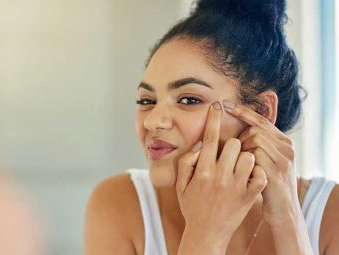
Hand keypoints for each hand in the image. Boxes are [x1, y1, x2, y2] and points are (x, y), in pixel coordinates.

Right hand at [176, 102, 266, 251]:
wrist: (207, 234)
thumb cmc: (192, 207)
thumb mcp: (180, 186)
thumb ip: (186, 163)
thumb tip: (198, 147)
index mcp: (202, 172)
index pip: (210, 139)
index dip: (214, 119)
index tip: (218, 106)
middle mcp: (220, 177)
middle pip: (234, 144)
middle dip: (232, 143)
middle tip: (229, 152)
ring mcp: (237, 187)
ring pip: (249, 156)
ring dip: (245, 156)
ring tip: (238, 165)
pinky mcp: (249, 196)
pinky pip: (260, 174)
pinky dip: (257, 172)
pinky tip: (249, 177)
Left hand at [222, 100, 299, 226]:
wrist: (282, 211)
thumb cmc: (267, 184)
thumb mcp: (267, 161)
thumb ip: (259, 145)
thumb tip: (238, 129)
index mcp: (283, 142)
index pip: (261, 120)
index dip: (242, 111)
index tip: (224, 104)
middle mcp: (287, 148)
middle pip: (255, 129)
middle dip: (240, 139)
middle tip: (233, 154)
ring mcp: (283, 160)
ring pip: (255, 140)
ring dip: (241, 150)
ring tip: (238, 165)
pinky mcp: (276, 172)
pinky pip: (254, 156)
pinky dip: (244, 161)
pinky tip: (241, 172)